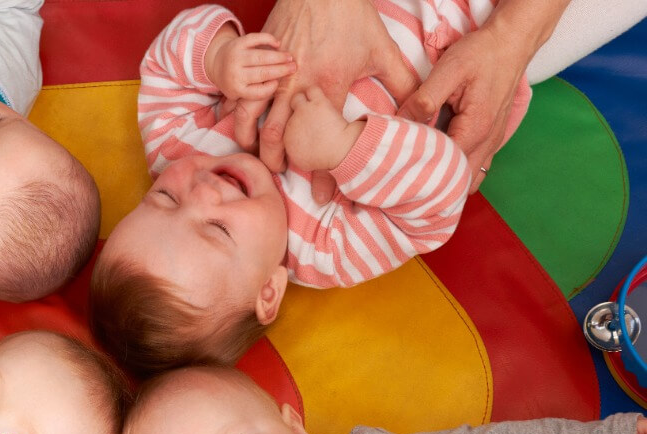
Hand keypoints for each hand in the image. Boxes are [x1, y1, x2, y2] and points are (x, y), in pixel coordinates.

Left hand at [205, 26, 295, 109]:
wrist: (217, 62)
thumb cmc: (236, 81)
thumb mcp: (240, 94)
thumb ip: (255, 96)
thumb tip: (280, 106)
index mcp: (236, 90)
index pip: (258, 92)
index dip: (271, 87)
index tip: (280, 83)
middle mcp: (234, 74)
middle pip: (262, 73)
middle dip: (281, 70)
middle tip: (295, 67)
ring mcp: (235, 57)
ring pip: (261, 56)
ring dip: (278, 56)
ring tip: (290, 57)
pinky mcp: (237, 43)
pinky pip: (255, 39)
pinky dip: (267, 39)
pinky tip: (277, 43)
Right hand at [251, 0, 417, 200]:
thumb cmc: (350, 17)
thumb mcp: (382, 50)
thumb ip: (401, 83)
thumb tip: (419, 111)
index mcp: (327, 87)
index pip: (323, 140)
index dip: (322, 173)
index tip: (323, 195)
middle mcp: (295, 85)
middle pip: (278, 136)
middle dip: (277, 162)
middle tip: (281, 177)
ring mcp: (273, 73)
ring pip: (251, 117)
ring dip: (251, 141)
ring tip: (255, 158)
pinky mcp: (260, 61)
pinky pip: (240, 93)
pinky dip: (235, 112)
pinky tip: (238, 126)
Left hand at [397, 0, 569, 192]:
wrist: (511, 43)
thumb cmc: (481, 54)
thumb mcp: (448, 70)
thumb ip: (424, 98)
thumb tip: (402, 122)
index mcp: (476, 129)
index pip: (446, 167)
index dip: (421, 171)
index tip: (398, 170)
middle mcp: (488, 142)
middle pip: (458, 180)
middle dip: (433, 183)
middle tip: (404, 180)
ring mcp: (492, 142)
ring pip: (468, 176)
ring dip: (446, 179)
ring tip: (418, 176)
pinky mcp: (490, 137)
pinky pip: (474, 164)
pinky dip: (456, 170)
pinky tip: (435, 164)